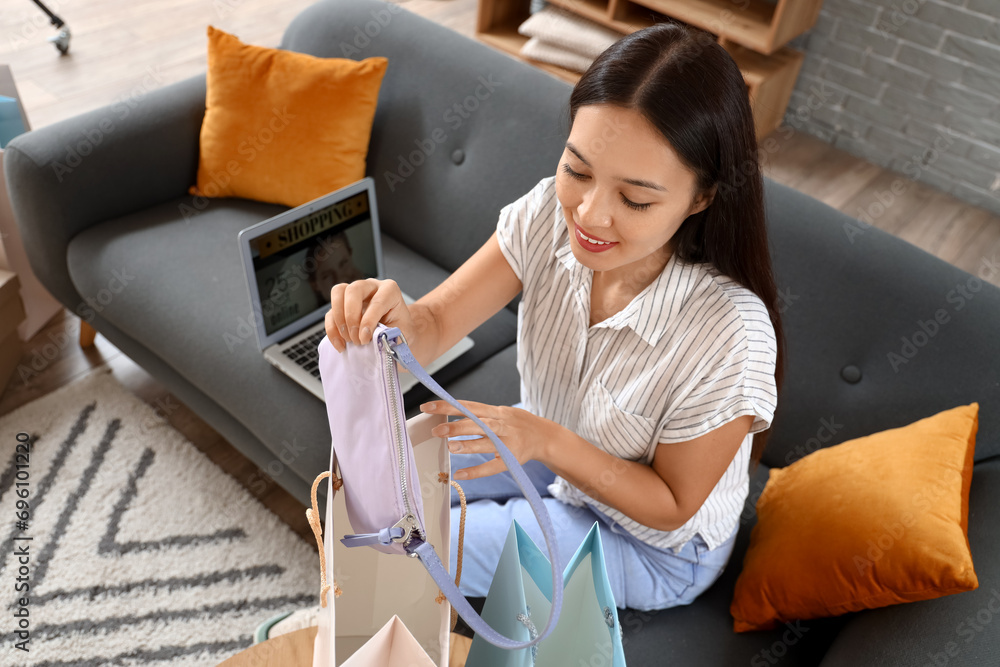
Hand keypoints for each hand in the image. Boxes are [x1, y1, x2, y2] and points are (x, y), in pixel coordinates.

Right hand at [325, 278, 414, 352]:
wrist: (397, 336)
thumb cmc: (401, 332)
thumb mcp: (401, 334)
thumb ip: (386, 334)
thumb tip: (367, 337)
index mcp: (390, 290)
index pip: (377, 301)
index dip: (369, 321)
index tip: (366, 338)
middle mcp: (371, 287)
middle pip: (353, 289)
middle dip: (351, 316)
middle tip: (356, 338)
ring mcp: (355, 294)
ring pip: (338, 293)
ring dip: (339, 319)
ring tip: (349, 340)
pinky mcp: (343, 305)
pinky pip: (330, 313)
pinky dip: (332, 330)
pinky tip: (341, 345)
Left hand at [420, 400, 558, 479]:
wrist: (545, 436)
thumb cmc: (517, 424)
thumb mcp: (501, 412)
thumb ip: (478, 413)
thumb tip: (448, 411)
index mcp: (496, 412)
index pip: (468, 406)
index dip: (447, 405)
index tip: (427, 406)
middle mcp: (502, 425)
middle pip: (477, 423)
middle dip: (457, 426)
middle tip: (437, 430)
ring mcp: (507, 443)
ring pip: (486, 442)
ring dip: (468, 445)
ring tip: (449, 447)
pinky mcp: (511, 459)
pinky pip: (492, 466)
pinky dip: (476, 471)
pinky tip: (460, 475)